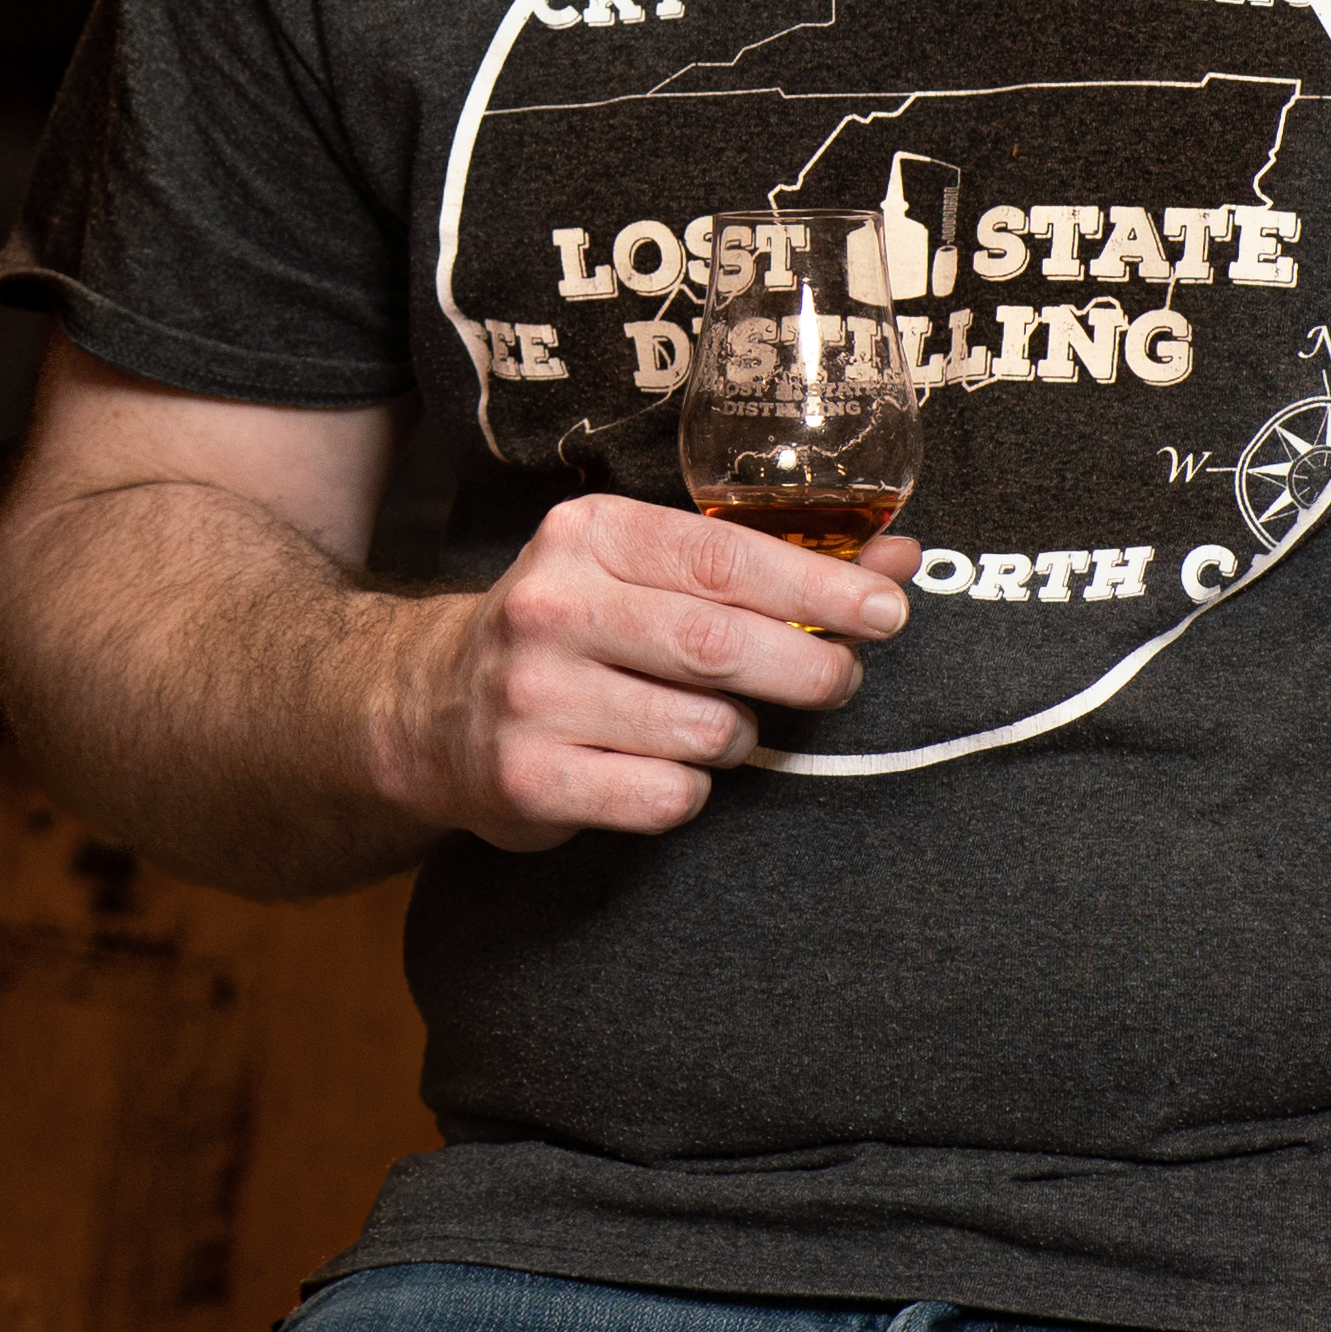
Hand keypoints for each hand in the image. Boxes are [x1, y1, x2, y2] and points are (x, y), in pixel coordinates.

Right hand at [407, 493, 911, 847]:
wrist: (435, 707)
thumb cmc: (573, 631)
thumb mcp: (645, 571)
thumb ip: (765, 565)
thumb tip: (896, 562)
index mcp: (588, 535)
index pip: (725, 557)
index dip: (819, 588)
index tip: (886, 610)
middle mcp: (552, 607)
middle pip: (721, 645)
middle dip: (808, 668)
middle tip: (841, 680)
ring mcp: (533, 696)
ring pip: (706, 731)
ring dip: (740, 738)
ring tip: (716, 726)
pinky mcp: (529, 778)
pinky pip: (667, 796)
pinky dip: (689, 790)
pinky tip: (661, 767)